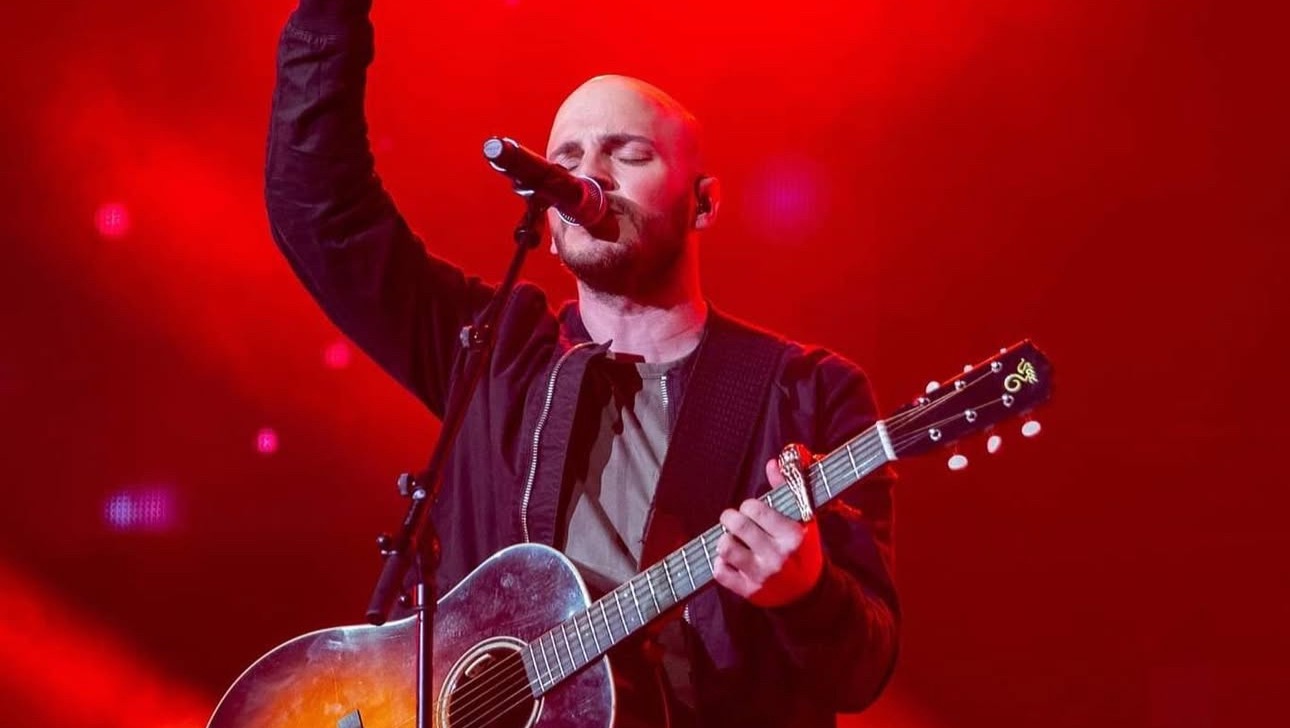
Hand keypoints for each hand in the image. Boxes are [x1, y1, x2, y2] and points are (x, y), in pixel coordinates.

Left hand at [712, 458, 823, 606]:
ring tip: (734, 540)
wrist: (809, 592)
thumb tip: (773, 463)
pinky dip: (721, 563)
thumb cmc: (803, 549)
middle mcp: (776, 556)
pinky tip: (732, 560)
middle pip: (736, 525)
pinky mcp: (748, 591)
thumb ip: (787, 489)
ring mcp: (761, 575)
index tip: (752, 511)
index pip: (754, 509)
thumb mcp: (803, 519)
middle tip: (734, 521)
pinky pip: (720, 571)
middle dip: (730, 519)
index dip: (748, 507)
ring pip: (725, 547)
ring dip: (725, 540)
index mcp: (792, 535)